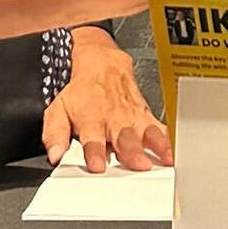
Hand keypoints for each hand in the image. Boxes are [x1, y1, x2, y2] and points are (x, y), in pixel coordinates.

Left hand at [43, 27, 171, 171]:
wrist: (102, 62)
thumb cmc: (82, 90)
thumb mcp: (58, 108)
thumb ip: (55, 133)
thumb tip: (54, 153)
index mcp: (91, 120)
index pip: (92, 140)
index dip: (94, 153)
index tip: (98, 166)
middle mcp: (113, 120)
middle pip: (124, 139)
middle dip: (131, 152)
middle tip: (138, 165)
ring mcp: (132, 118)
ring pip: (145, 133)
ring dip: (154, 146)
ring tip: (162, 160)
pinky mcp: (145, 115)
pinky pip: (158, 128)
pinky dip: (167, 140)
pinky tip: (173, 151)